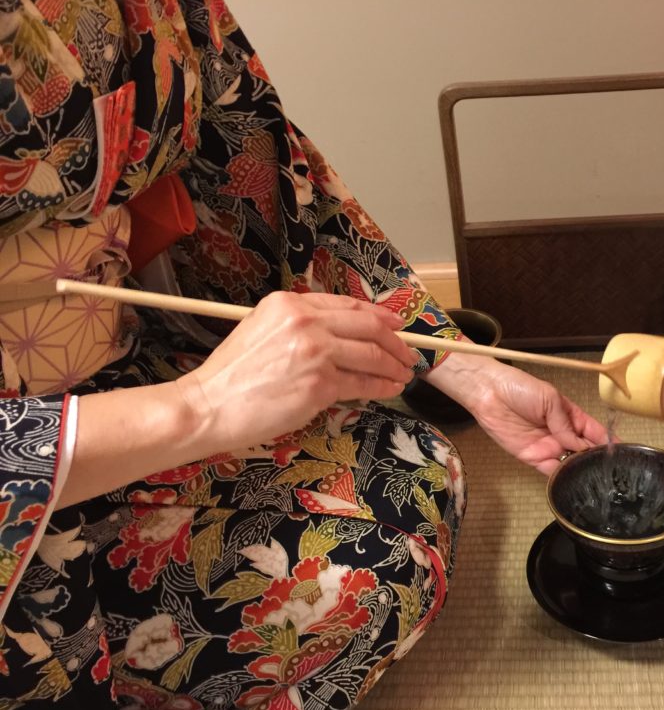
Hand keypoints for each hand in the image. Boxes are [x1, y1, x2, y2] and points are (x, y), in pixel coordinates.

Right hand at [176, 291, 418, 451]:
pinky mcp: (320, 383)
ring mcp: (315, 352)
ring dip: (394, 366)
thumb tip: (342, 335)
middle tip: (408, 354)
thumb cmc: (232, 376)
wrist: (208, 405)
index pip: (348, 305)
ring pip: (371, 355)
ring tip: (403, 374)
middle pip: (368, 327)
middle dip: (396, 342)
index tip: (395, 326)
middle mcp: (305, 321)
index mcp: (290, 304)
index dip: (379, 316)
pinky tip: (390, 389)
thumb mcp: (262, 330)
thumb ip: (300, 326)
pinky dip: (382, 386)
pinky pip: (363, 383)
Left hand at [425, 353, 608, 473]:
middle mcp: (562, 433)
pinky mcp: (532, 458)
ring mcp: (548, 447)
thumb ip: (566, 423)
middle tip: (611, 471)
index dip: (608, 442)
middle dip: (596, 460)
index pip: (594, 432)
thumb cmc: (521, 388)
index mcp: (571, 416)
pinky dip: (561, 477)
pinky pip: (550, 471)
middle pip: (584, 451)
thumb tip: (579, 445)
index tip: (622, 453)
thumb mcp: (550, 399)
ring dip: (580, 470)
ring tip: (595, 479)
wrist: (489, 393)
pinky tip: (572, 480)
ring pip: (569, 464)